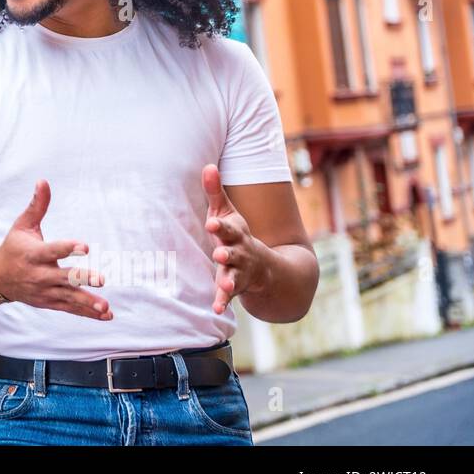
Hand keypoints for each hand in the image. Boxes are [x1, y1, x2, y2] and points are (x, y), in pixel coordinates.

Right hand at [0, 180, 111, 319]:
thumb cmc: (14, 247)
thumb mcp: (22, 225)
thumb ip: (38, 206)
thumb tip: (44, 181)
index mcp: (33, 253)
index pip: (52, 250)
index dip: (68, 248)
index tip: (86, 246)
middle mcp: (38, 274)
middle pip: (63, 277)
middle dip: (82, 279)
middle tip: (102, 279)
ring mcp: (44, 291)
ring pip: (68, 297)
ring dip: (88, 303)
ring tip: (106, 307)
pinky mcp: (49, 302)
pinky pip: (70, 309)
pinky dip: (88, 313)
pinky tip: (107, 315)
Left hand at [202, 164, 272, 313]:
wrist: (265, 267)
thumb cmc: (236, 235)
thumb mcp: (227, 213)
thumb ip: (215, 191)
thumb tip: (208, 164)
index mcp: (236, 234)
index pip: (228, 228)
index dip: (220, 226)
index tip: (211, 223)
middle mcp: (240, 253)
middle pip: (234, 253)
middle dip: (227, 253)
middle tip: (219, 254)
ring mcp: (239, 272)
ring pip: (234, 276)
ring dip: (228, 280)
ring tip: (224, 285)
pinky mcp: (235, 287)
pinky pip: (229, 296)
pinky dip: (223, 302)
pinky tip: (216, 309)